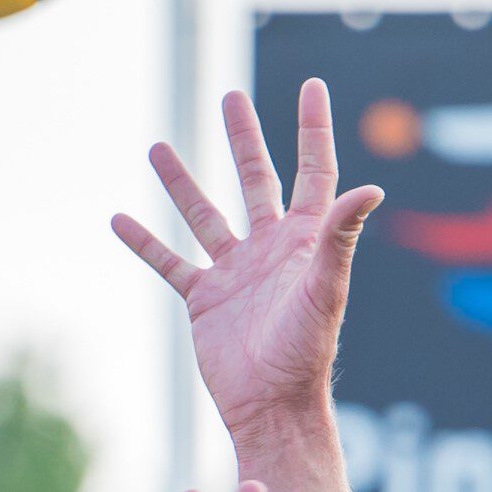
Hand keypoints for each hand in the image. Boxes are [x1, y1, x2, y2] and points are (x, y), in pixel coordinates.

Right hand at [111, 82, 381, 461]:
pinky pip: (169, 263)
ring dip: (181, 182)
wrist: (270, 405)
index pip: (313, 170)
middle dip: (243, 139)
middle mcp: (268, 248)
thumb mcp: (325, 289)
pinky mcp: (203, 300)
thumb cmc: (305, 351)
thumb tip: (371, 189)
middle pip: (254, 179)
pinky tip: (120, 220)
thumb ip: (339, 236)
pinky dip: (145, 243)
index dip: (313, 128)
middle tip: (230, 98)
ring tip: (158, 147)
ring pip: (203, 215)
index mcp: (303, 240)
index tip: (311, 86)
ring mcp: (233, 272)